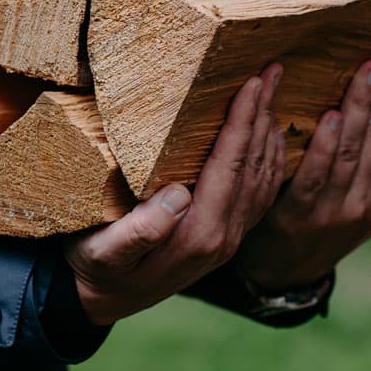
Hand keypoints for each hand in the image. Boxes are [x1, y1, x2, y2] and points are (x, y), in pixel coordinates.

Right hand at [66, 64, 285, 325]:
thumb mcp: (102, 253)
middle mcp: (223, 238)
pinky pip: (260, 192)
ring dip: (271, 129)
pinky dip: (270, 157)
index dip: (243, 122)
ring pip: (264, 177)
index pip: (231, 167)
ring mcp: (229, 239)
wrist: (101, 301)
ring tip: (275, 88)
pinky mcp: (225, 236)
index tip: (252, 82)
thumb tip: (178, 196)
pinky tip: (270, 133)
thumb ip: (139, 232)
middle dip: (264, 114)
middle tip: (273, 69)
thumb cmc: (95, 268)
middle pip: (255, 166)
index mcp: (198, 236)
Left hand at [236, 41, 370, 290]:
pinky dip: (327, 145)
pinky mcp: (300, 215)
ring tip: (369, 70)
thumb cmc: (324, 220)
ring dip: (363, 107)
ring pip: (355, 150)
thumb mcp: (364, 201)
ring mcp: (337, 211)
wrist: (285, 270)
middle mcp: (370, 203)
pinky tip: (333, 115)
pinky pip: (316, 175)